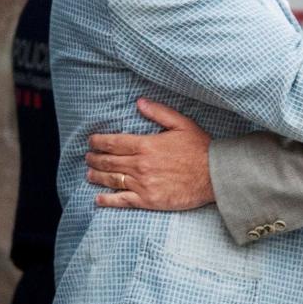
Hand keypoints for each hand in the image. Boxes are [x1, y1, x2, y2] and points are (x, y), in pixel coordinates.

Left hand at [84, 98, 214, 210]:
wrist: (215, 176)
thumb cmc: (200, 149)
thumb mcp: (181, 124)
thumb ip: (158, 112)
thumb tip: (139, 102)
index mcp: (146, 145)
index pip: (114, 142)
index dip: (98, 142)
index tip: (91, 141)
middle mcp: (140, 165)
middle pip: (109, 161)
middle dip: (95, 158)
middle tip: (87, 157)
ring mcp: (143, 184)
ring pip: (112, 180)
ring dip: (97, 176)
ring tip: (89, 173)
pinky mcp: (149, 200)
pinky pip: (122, 200)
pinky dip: (107, 200)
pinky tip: (98, 199)